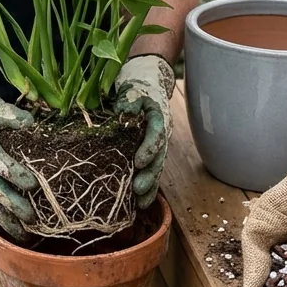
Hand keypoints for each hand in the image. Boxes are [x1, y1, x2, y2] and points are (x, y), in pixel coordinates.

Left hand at [112, 55, 174, 208]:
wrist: (147, 83)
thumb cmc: (138, 86)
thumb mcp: (133, 88)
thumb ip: (130, 99)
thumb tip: (125, 111)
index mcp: (158, 117)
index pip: (156, 135)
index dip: (149, 149)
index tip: (138, 161)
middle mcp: (160, 134)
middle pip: (158, 157)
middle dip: (150, 174)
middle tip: (138, 188)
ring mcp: (156, 145)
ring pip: (156, 167)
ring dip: (150, 186)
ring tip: (140, 203)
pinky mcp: (149, 152)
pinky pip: (150, 170)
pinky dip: (146, 187)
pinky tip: (138, 202)